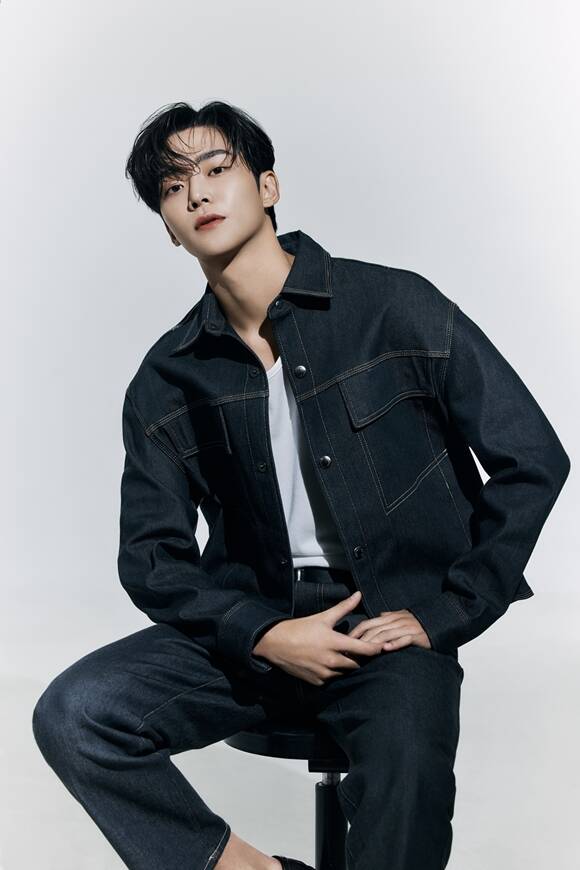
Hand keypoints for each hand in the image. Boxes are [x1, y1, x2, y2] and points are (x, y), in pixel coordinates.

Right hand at [253, 590, 383, 685]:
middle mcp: (331, 661)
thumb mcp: (323, 617)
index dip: (375, 648)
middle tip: (360, 650)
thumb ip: (344, 607)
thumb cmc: (300, 628)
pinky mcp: (317, 682)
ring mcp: (324, 673)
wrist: (275, 644)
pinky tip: (329, 663)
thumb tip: (358, 595)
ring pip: (345, 672)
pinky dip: (334, 672)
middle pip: (356, 663)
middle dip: (360, 658)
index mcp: (334, 643)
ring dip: (347, 665)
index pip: (363, 649)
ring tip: (344, 656)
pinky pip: (332, 679)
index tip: (382, 646)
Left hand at [347, 609, 430, 650]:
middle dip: (361, 641)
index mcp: (390, 617)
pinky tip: (386, 649)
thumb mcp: (402, 616)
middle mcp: (396, 621)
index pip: (368, 623)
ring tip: (363, 653)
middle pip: (374, 630)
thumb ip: (389, 616)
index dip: (356, 631)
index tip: (346, 641)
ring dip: (373, 644)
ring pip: (386, 635)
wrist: (439, 621)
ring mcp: (406, 628)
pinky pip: (403, 640)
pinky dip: (394, 644)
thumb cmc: (418, 622)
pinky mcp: (416, 636)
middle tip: (350, 652)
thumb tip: (379, 615)